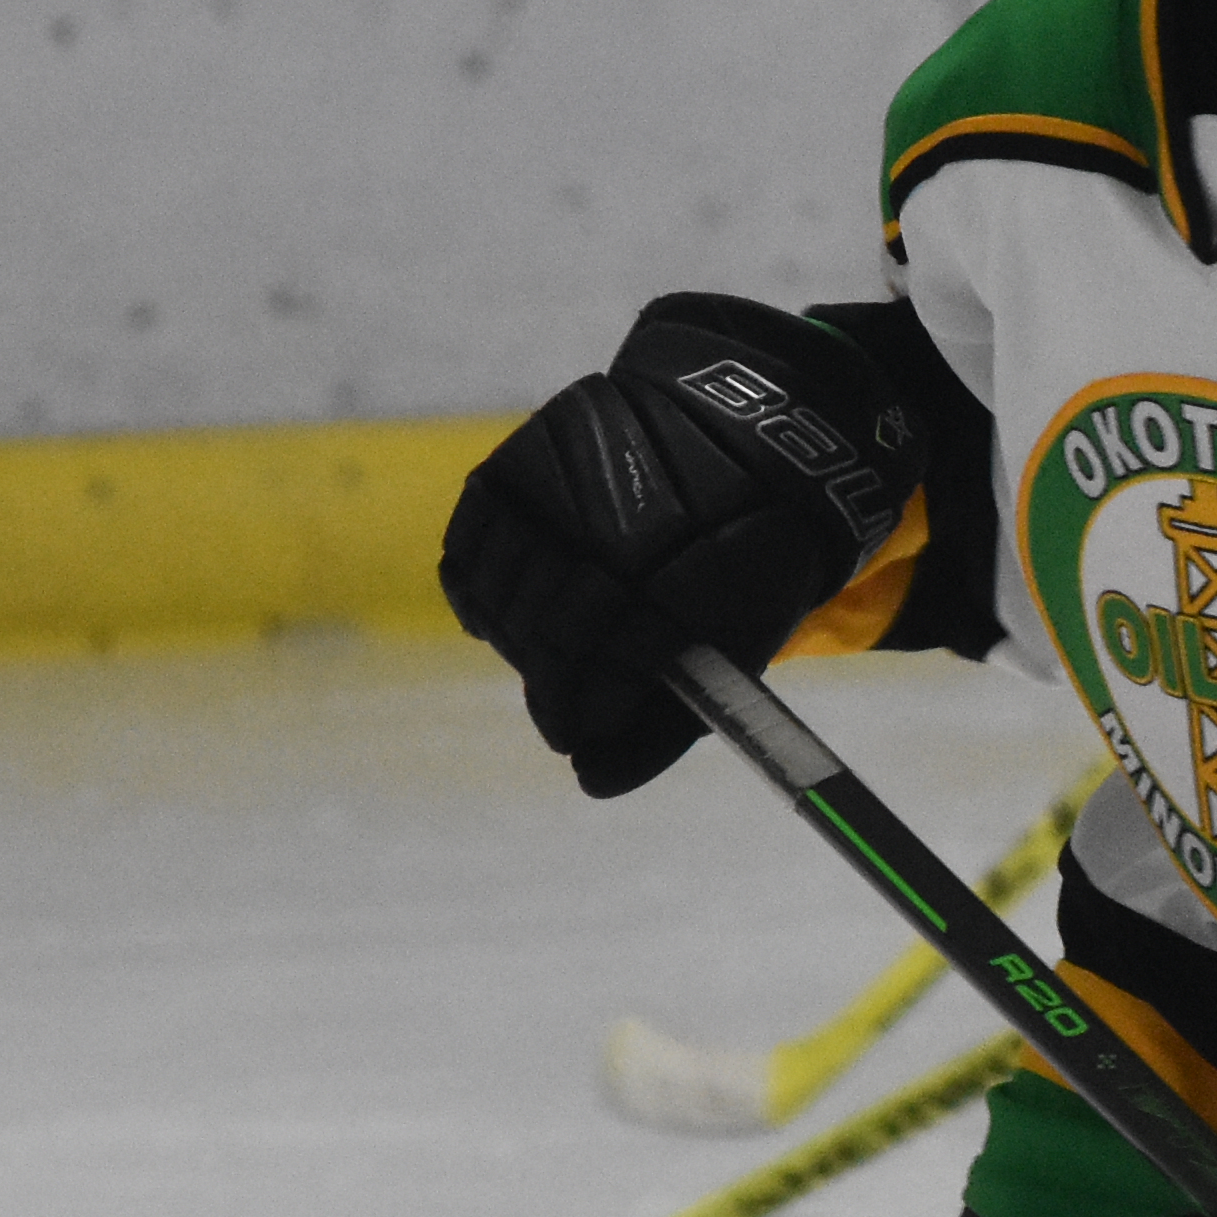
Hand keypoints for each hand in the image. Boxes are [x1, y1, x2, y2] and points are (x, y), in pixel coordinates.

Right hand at [439, 297, 925, 796]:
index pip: (589, 671)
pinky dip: (480, 586)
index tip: (569, 731)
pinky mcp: (520, 461)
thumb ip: (662, 724)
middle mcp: (615, 527)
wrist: (748, 435)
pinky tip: (504, 604)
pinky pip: (469, 546)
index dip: (571, 711)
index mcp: (681, 582)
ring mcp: (562, 488)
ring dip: (516, 633)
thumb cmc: (747, 563)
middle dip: (550, 676)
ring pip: (500, 598)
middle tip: (562, 693)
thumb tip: (588, 781)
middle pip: (539, 638)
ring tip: (548, 642)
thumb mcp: (731, 650)